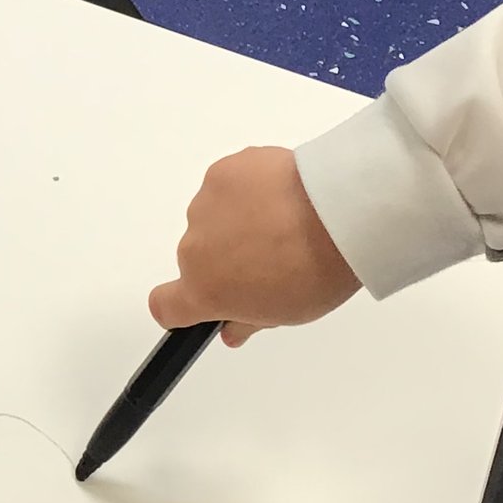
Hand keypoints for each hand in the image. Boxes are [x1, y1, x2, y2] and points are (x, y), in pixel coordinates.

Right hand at [146, 146, 359, 346]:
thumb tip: (233, 330)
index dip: (179, 305)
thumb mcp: (286, 313)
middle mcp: (194, 248)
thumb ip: (248, 321)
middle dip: (225, 256)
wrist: (338, 214)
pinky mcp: (222, 172)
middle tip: (269, 255)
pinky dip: (248, 189)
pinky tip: (279, 195)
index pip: (164, 305)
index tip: (199, 300)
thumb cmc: (316, 269)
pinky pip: (228, 184)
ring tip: (282, 221)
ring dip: (236, 220)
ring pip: (212, 217)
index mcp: (204, 291)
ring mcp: (205, 205)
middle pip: (198, 256)